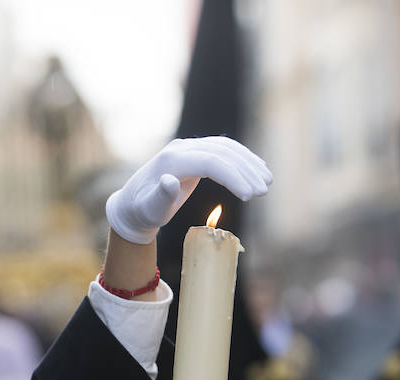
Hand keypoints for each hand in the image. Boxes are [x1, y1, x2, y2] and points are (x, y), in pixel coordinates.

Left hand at [105, 136, 272, 243]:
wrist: (133, 205)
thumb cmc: (141, 211)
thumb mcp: (148, 209)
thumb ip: (160, 197)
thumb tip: (171, 181)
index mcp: (171, 160)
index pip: (209, 162)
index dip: (232, 176)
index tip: (250, 196)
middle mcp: (180, 148)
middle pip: (221, 152)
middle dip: (245, 170)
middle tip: (264, 190)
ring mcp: (188, 148)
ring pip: (225, 148)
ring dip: (248, 163)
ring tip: (267, 182)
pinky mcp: (194, 154)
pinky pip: (222, 151)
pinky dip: (241, 160)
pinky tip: (257, 171)